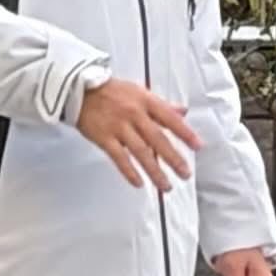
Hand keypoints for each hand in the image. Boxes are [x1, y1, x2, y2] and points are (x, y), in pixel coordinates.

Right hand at [75, 77, 201, 191]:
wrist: (77, 88)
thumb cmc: (110, 90)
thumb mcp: (138, 91)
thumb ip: (161, 104)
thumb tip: (182, 111)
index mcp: (144, 101)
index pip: (170, 118)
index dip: (185, 133)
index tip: (197, 146)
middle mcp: (133, 114)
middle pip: (158, 139)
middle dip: (174, 159)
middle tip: (185, 174)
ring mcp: (118, 126)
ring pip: (141, 152)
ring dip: (155, 172)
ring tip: (166, 186)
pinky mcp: (103, 137)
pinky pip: (119, 157)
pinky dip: (129, 171)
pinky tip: (138, 182)